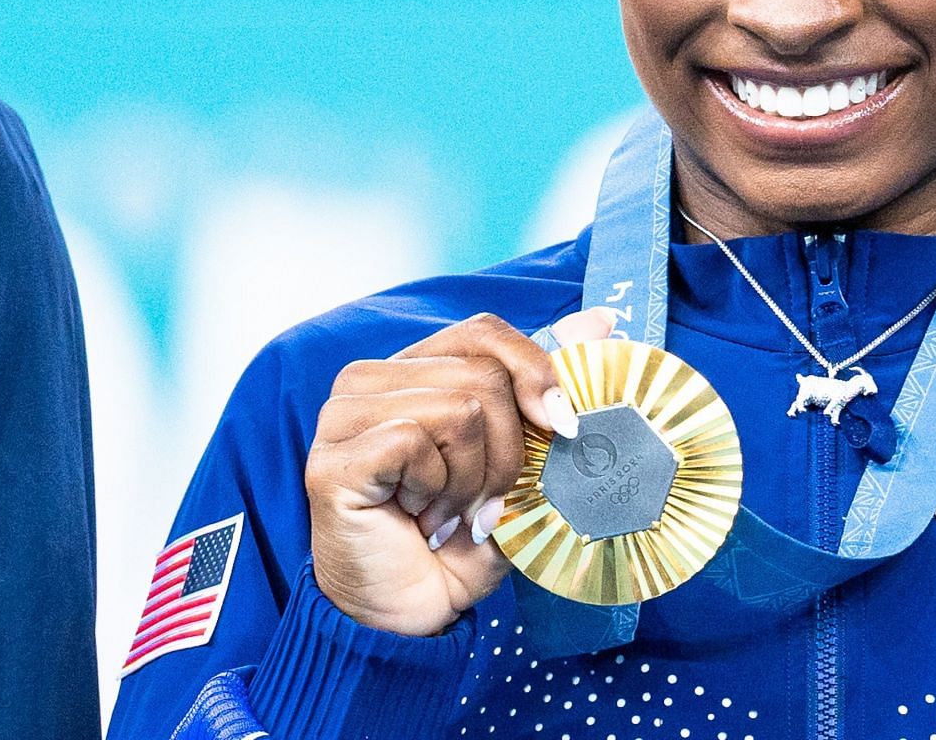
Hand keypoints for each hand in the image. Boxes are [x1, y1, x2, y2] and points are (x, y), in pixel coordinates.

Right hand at [305, 307, 616, 634]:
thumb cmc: (462, 538)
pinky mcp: (334, 457)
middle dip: (510, 453)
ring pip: (460, 409)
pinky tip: (421, 520)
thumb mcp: (523, 460)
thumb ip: (549, 389)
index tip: (562, 428)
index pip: (485, 332)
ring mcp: (344, 415)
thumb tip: (601, 319)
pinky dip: (439, 491)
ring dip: (474, 480)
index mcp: (415, 368)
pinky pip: (417, 442)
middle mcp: (371, 379)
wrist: (412, 617)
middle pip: (483, 376)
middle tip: (487, 504)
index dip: (535, 373)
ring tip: (451, 514)